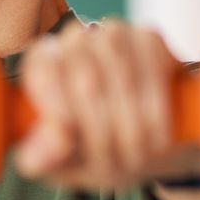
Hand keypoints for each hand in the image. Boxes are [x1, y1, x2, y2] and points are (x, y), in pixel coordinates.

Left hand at [13, 19, 199, 191]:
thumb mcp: (64, 166)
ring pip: (122, 75)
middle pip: (85, 77)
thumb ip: (43, 160)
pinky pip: (154, 69)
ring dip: (132, 126)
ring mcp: (112, 34)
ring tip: (136, 158)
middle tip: (114, 164)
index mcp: (43, 65)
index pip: (42, 68)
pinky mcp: (149, 37)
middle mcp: (73, 41)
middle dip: (101, 131)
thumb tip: (49, 148)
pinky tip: (158, 139)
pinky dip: (156, 111)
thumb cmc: (95, 154)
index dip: (54, 103)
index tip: (68, 140)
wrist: (151, 147)